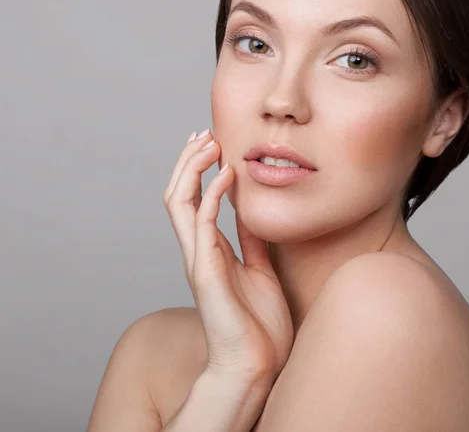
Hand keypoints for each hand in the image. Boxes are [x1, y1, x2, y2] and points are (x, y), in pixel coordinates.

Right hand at [163, 130, 293, 383]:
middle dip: (188, 161)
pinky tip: (226, 175)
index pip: (193, 199)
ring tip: (209, 144)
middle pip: (178, 194)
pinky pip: (203, 225)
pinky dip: (211, 195)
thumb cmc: (258, 323)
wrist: (256, 365)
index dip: (198, 169)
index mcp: (209, 249)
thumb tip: (250, 213)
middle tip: (204, 134)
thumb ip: (250, 241)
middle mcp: (198, 250)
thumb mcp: (259, 268)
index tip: (213, 143)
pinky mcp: (206, 272)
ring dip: (191, 169)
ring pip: (180, 204)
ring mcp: (198, 260)